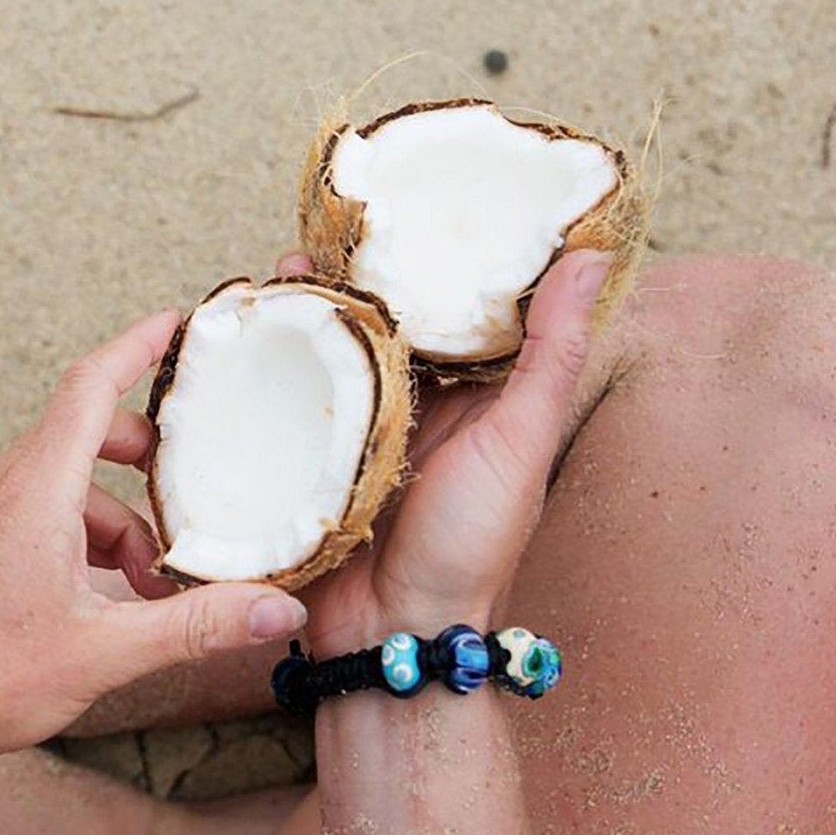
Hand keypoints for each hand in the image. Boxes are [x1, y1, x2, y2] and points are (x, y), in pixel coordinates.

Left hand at [0, 310, 307, 770]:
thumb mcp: (105, 652)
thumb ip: (197, 626)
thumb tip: (277, 607)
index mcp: (35, 491)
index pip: (90, 386)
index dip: (136, 346)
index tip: (175, 323)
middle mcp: (1, 490)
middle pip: (86, 435)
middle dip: (146, 460)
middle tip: (193, 490)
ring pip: (65, 486)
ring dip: (117, 518)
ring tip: (152, 584)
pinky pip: (36, 515)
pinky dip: (80, 538)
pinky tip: (102, 599)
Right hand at [276, 251, 610, 654]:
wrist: (395, 637)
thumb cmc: (474, 546)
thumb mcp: (521, 439)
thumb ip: (552, 352)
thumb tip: (592, 257)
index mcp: (469, 389)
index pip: (452, 301)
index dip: (434, 251)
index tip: (415, 198)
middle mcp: (412, 400)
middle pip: (379, 315)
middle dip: (350, 268)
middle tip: (323, 225)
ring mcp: (354, 426)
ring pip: (327, 346)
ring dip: (303, 306)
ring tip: (279, 269)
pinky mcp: (308, 454)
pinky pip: (285, 394)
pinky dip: (266, 360)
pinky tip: (243, 329)